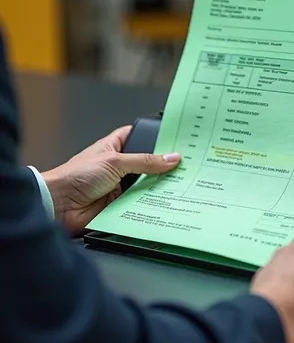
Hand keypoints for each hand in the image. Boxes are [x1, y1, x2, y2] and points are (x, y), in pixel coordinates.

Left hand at [42, 126, 179, 235]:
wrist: (59, 205)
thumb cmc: (76, 176)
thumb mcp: (114, 161)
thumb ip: (144, 161)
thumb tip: (170, 158)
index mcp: (113, 148)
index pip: (137, 136)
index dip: (154, 136)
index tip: (175, 139)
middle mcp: (118, 167)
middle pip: (146, 164)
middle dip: (162, 166)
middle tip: (184, 165)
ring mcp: (119, 187)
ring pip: (145, 186)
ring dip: (157, 187)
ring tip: (180, 184)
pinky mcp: (120, 206)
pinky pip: (140, 204)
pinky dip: (150, 204)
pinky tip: (165, 202)